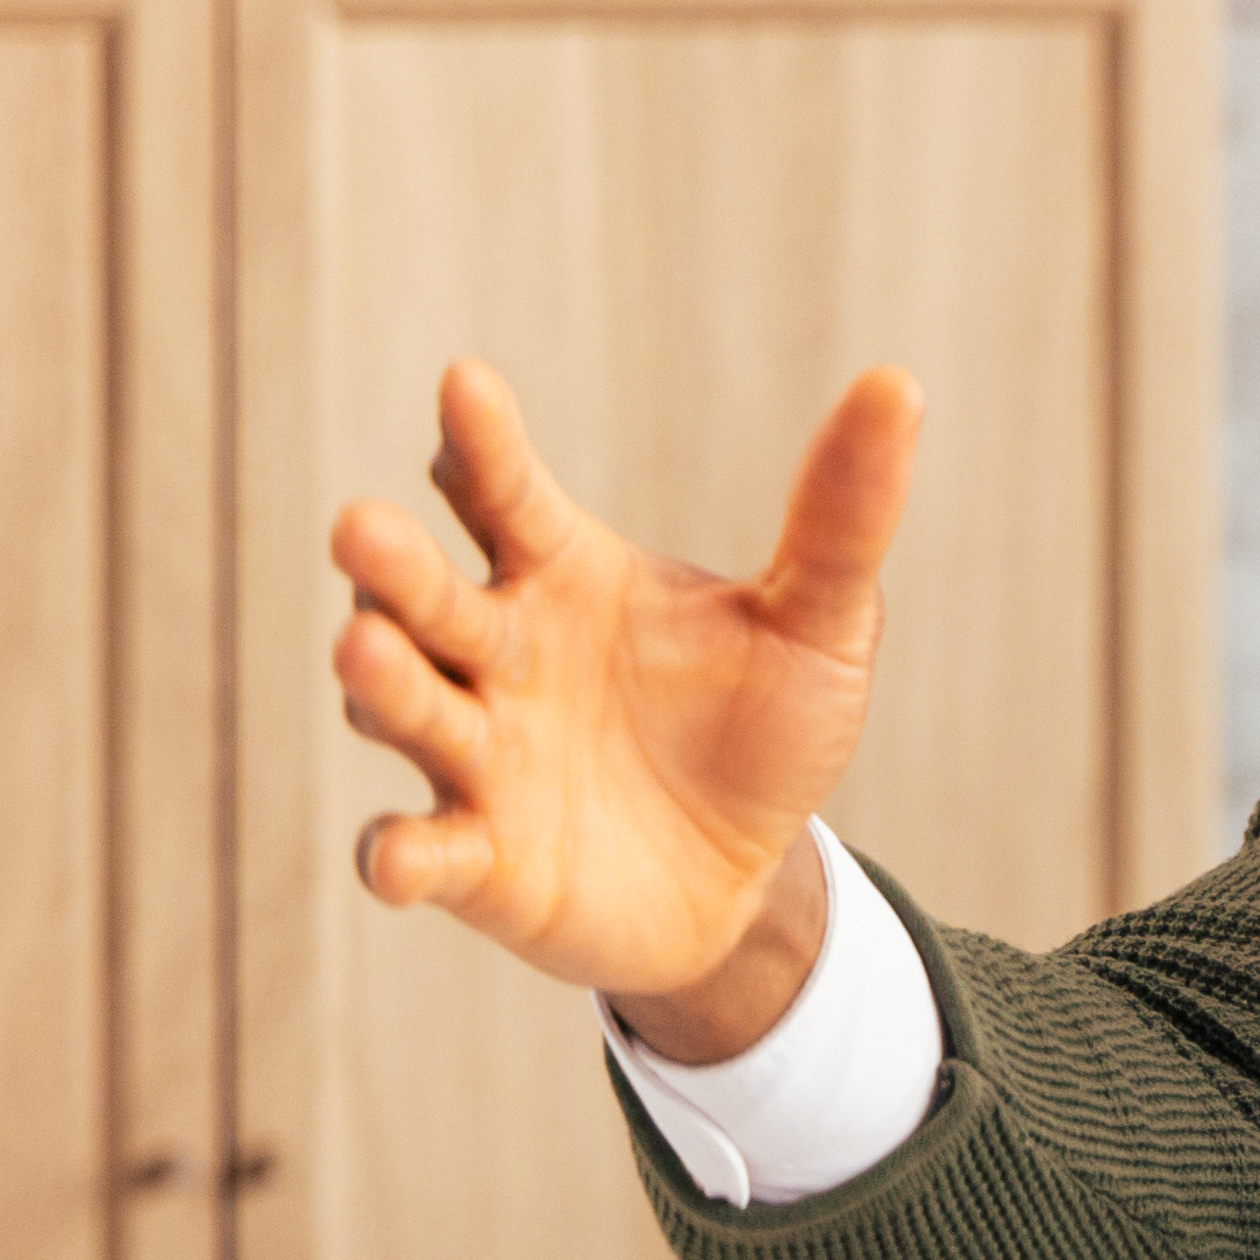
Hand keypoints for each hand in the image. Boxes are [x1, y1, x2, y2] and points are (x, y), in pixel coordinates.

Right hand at [333, 357, 921, 1055]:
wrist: (754, 876)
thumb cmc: (761, 729)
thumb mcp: (820, 624)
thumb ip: (841, 516)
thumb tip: (898, 383)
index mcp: (561, 573)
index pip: (503, 492)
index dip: (481, 441)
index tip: (467, 385)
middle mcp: (497, 653)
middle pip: (423, 594)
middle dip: (389, 563)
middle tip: (361, 526)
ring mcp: (476, 755)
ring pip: (402, 707)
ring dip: (382, 683)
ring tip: (367, 649)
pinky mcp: (476, 861)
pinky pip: (418, 853)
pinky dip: (400, 855)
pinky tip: (402, 858)